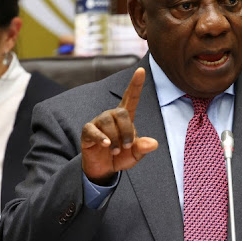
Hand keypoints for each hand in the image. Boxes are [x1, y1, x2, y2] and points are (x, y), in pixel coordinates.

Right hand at [81, 67, 158, 183]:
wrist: (103, 170)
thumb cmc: (120, 157)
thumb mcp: (135, 154)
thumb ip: (143, 148)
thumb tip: (153, 144)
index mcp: (125, 118)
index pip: (131, 97)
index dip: (135, 84)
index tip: (141, 71)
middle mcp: (111, 116)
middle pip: (121, 113)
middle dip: (126, 131)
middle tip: (126, 146)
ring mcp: (98, 122)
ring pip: (108, 121)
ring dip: (115, 138)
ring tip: (116, 150)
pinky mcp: (88, 132)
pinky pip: (94, 130)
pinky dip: (101, 138)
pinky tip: (106, 145)